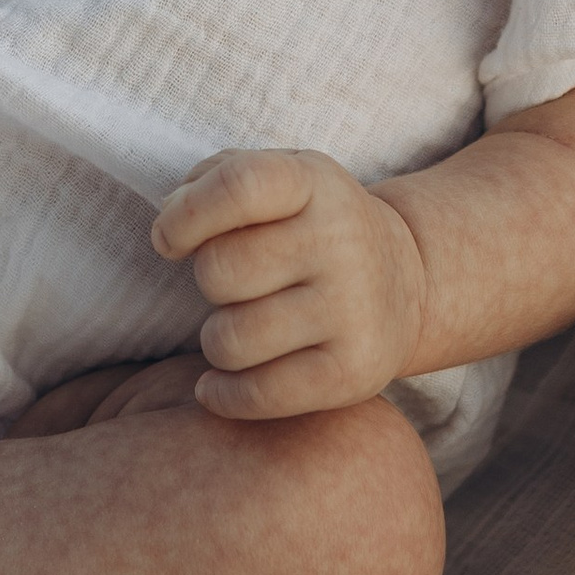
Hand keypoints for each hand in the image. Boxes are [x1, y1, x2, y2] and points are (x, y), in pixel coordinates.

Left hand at [151, 148, 430, 418]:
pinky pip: (259, 395)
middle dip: (208, 282)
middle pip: (220, 272)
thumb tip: (171, 217)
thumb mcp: (278, 179)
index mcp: (314, 183)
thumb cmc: (310, 226)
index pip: (240, 185)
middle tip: (233, 285)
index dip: (186, 215)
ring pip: (231, 340)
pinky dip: (223, 396)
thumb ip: (213, 182)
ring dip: (217, 340)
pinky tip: (220, 384)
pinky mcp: (353, 371)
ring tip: (239, 329)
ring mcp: (352, 309)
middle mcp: (341, 241)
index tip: (170, 239)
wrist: (405, 282)